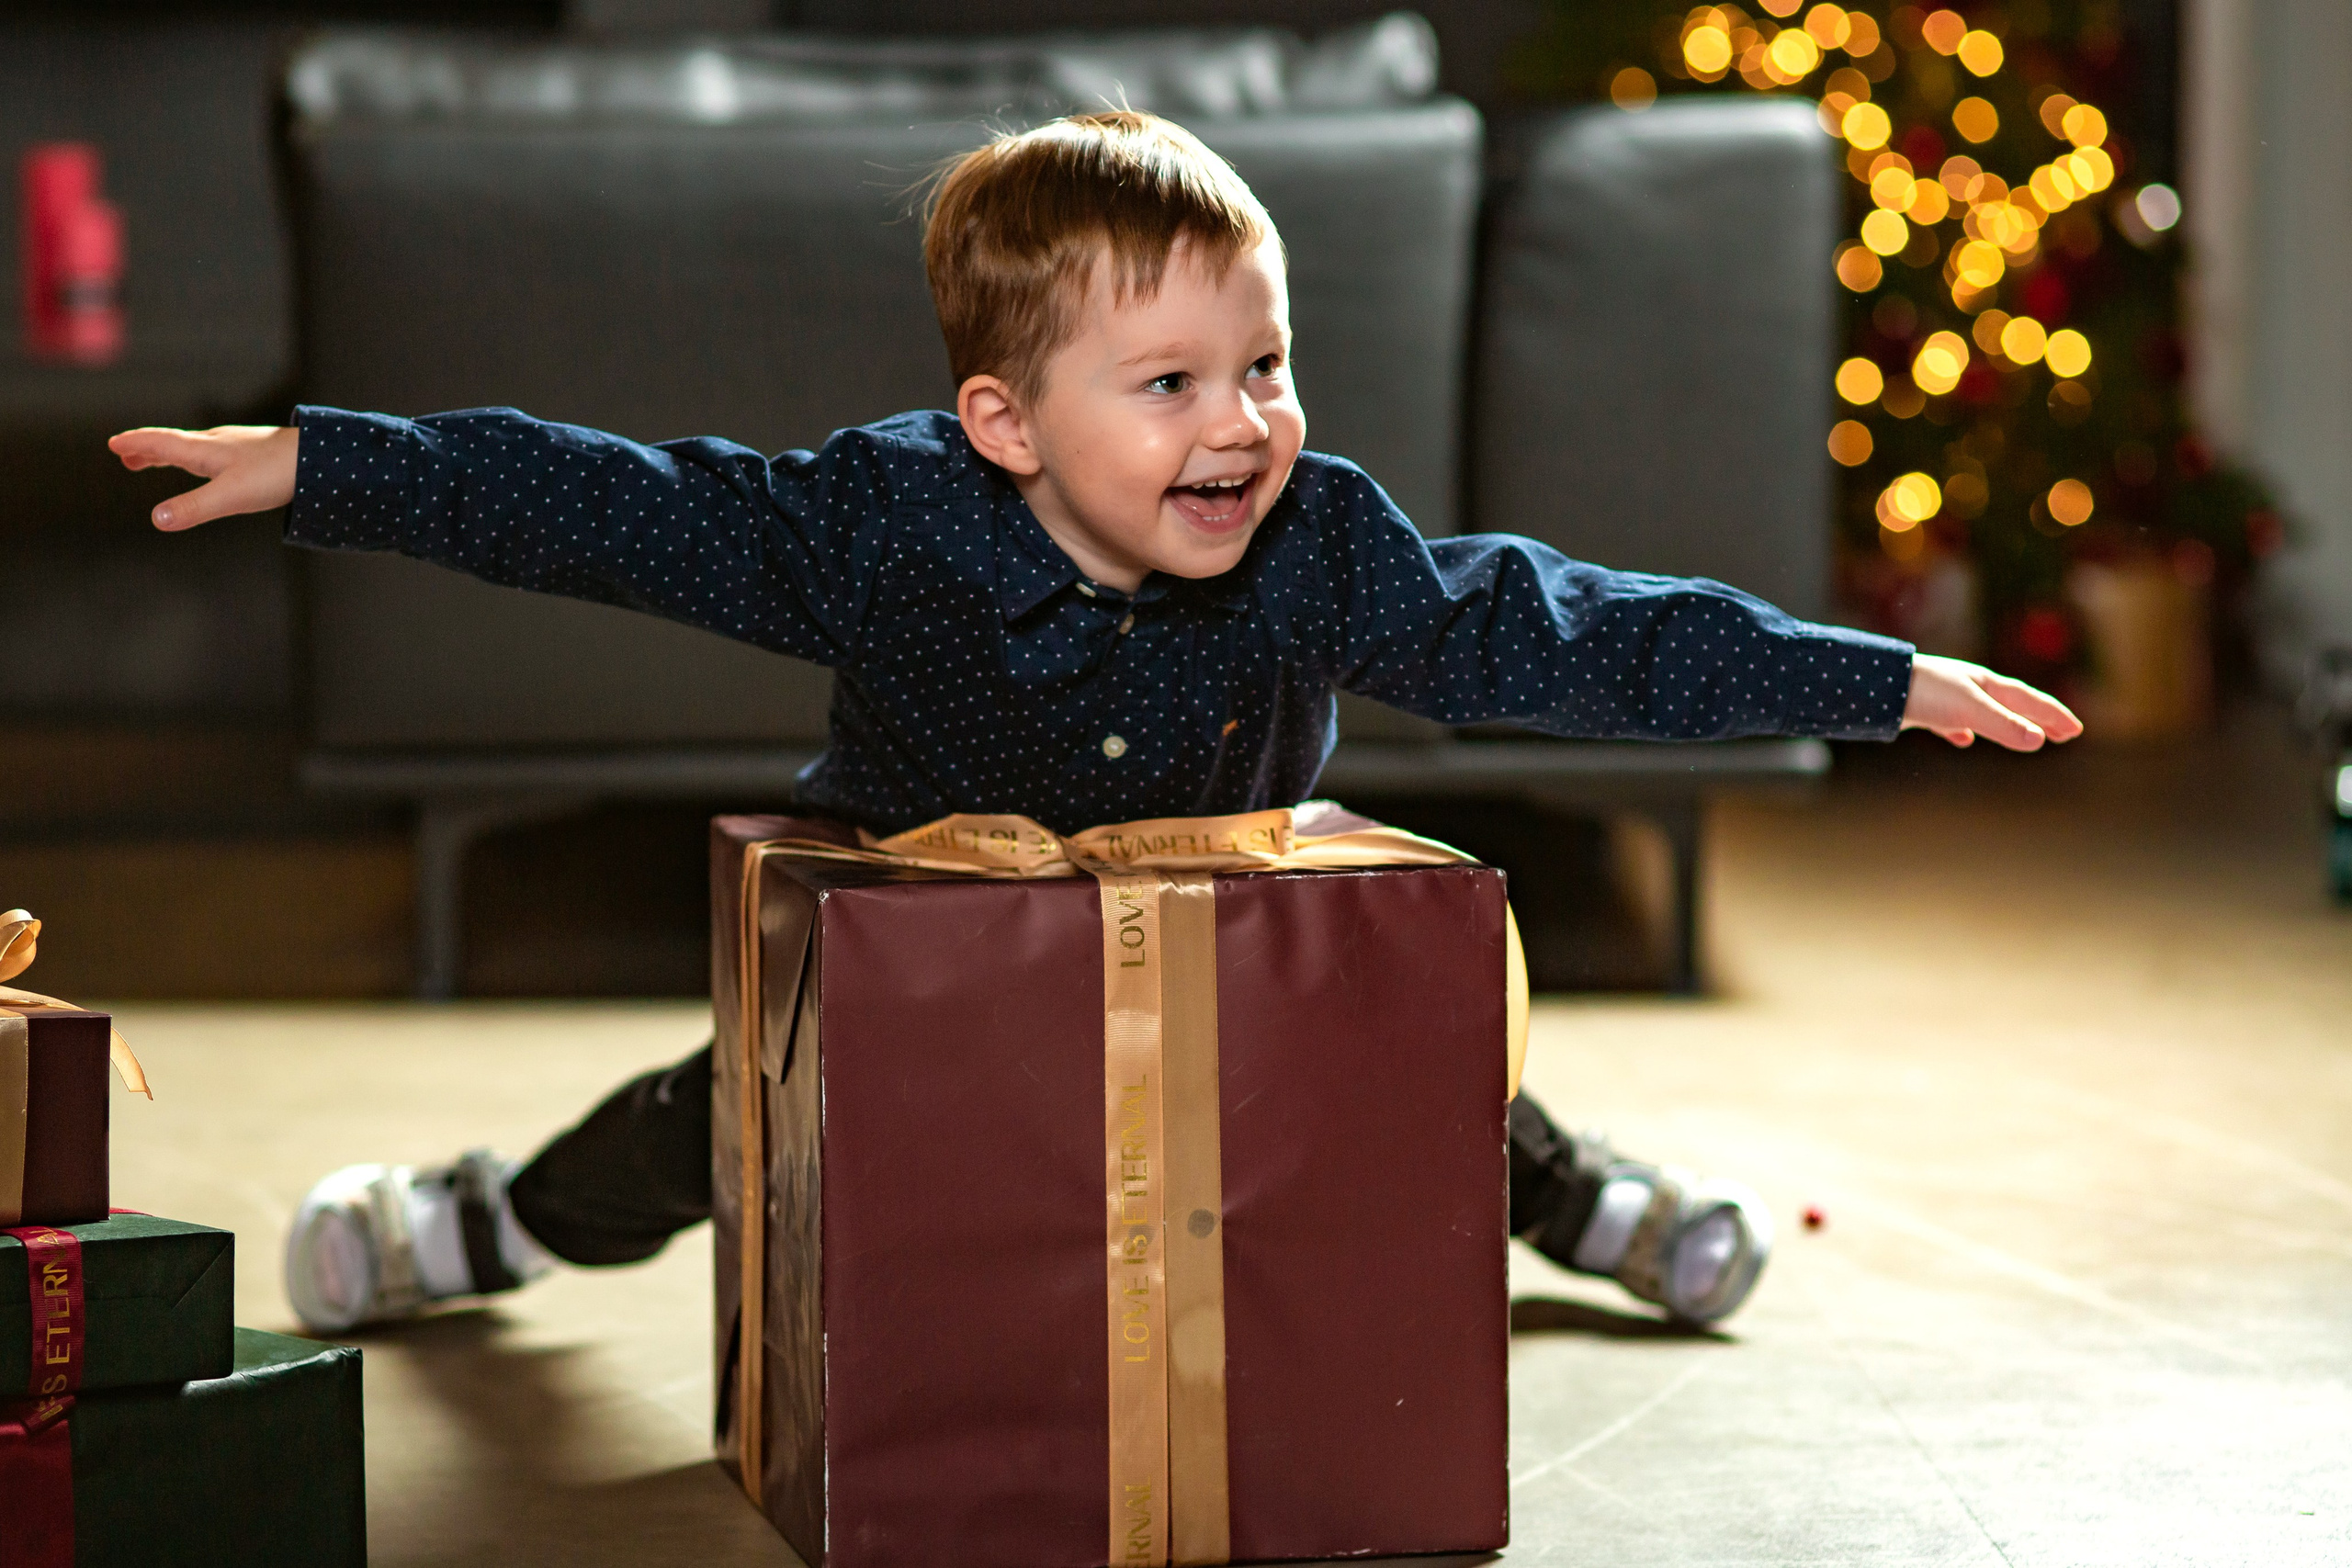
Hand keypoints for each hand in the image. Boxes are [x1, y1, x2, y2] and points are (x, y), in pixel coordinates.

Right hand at [107, 424, 297, 530]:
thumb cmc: (276, 474)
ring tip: (158, 459)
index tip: (114, 444)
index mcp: (205, 451)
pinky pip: (217, 452)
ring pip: (195, 447)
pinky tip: (213, 464)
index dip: (136, 444)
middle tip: (126, 454)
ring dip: (171, 452)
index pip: (161, 443)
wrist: (322, 457)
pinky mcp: (258, 452)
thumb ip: (194, 508)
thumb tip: (157, 519)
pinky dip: (198, 456)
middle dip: (148, 449)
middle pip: (174, 443)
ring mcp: (239, 446)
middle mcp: (218, 443)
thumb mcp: (231, 496)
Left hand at [1901, 652, 2083, 749]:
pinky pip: (1952, 721)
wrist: (1874, 685)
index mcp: (1985, 683)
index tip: (2076, 731)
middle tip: (2065, 734)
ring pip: (1986, 712)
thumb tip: (2038, 741)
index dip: (2053, 715)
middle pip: (2013, 704)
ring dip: (2009, 724)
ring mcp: (1946, 697)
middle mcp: (1969, 687)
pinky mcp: (1924, 709)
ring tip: (2023, 735)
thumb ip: (2002, 724)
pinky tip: (1962, 738)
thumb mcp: (1968, 709)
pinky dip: (1963, 731)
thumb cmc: (1923, 692)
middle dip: (2040, 719)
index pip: (2029, 700)